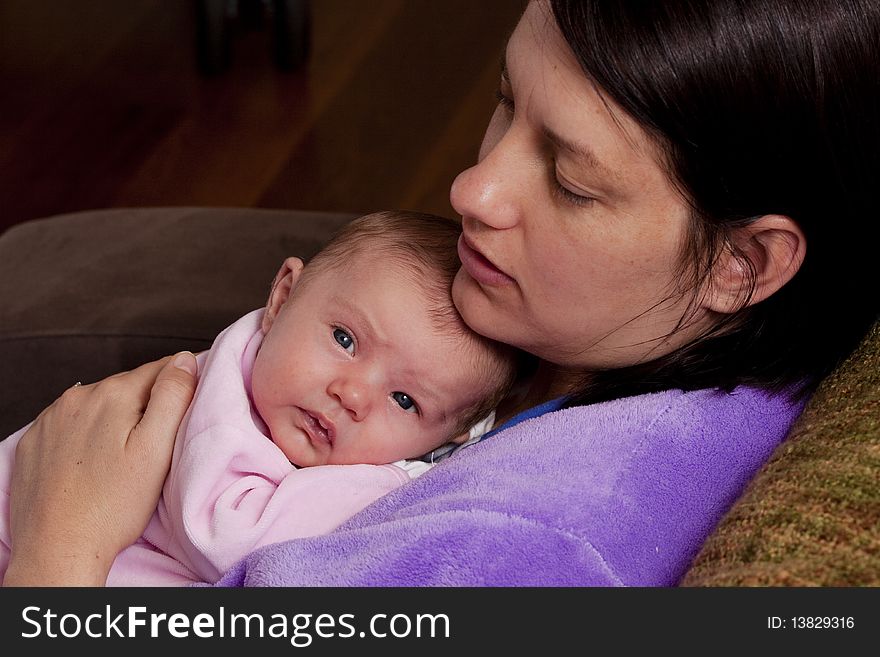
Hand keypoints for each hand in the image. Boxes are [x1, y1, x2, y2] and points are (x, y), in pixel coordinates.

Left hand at [3, 352, 197, 585]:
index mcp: (112, 394)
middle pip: (129, 386)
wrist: (57, 550)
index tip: (189, 410)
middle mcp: (77, 397)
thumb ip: (173, 397)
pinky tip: (95, 463)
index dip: (181, 385)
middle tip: (159, 443)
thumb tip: (184, 360)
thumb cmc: (113, 506)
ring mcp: (50, 419)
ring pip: (99, 405)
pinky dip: (86, 435)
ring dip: (116, 419)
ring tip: (125, 456)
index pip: (161, 368)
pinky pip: (71, 425)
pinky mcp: (34, 441)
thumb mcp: (157, 450)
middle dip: (147, 405)